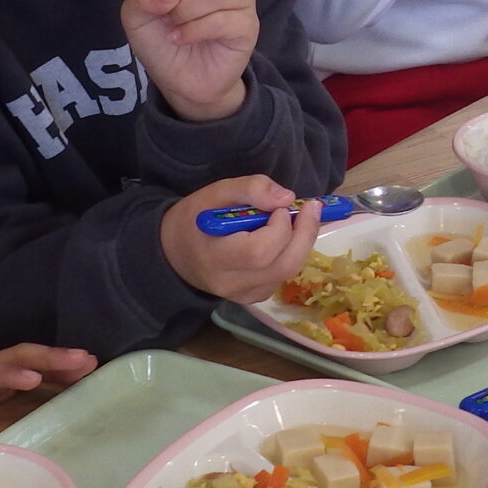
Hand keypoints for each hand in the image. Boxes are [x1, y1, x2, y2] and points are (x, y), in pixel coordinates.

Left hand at [0, 344, 97, 449]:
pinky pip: (33, 370)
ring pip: (28, 359)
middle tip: (81, 360)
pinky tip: (80, 373)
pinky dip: (56, 370)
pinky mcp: (3, 382)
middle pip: (13, 357)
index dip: (7, 376)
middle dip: (47, 357)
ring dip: (58, 360)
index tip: (33, 379)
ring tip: (90, 363)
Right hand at [160, 176, 324, 302]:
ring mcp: (244, 296)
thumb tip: (287, 197)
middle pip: (283, 265)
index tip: (278, 207)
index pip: (258, 252)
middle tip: (312, 207)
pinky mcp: (254, 298)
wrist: (175, 254)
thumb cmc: (195, 219)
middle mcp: (231, 284)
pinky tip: (288, 236)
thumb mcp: (214, 193)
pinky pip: (283, 276)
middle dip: (305, 234)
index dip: (278, 228)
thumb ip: (249, 189)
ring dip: (302, 242)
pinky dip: (293, 253)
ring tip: (301, 218)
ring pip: (288, 271)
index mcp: (214, 258)